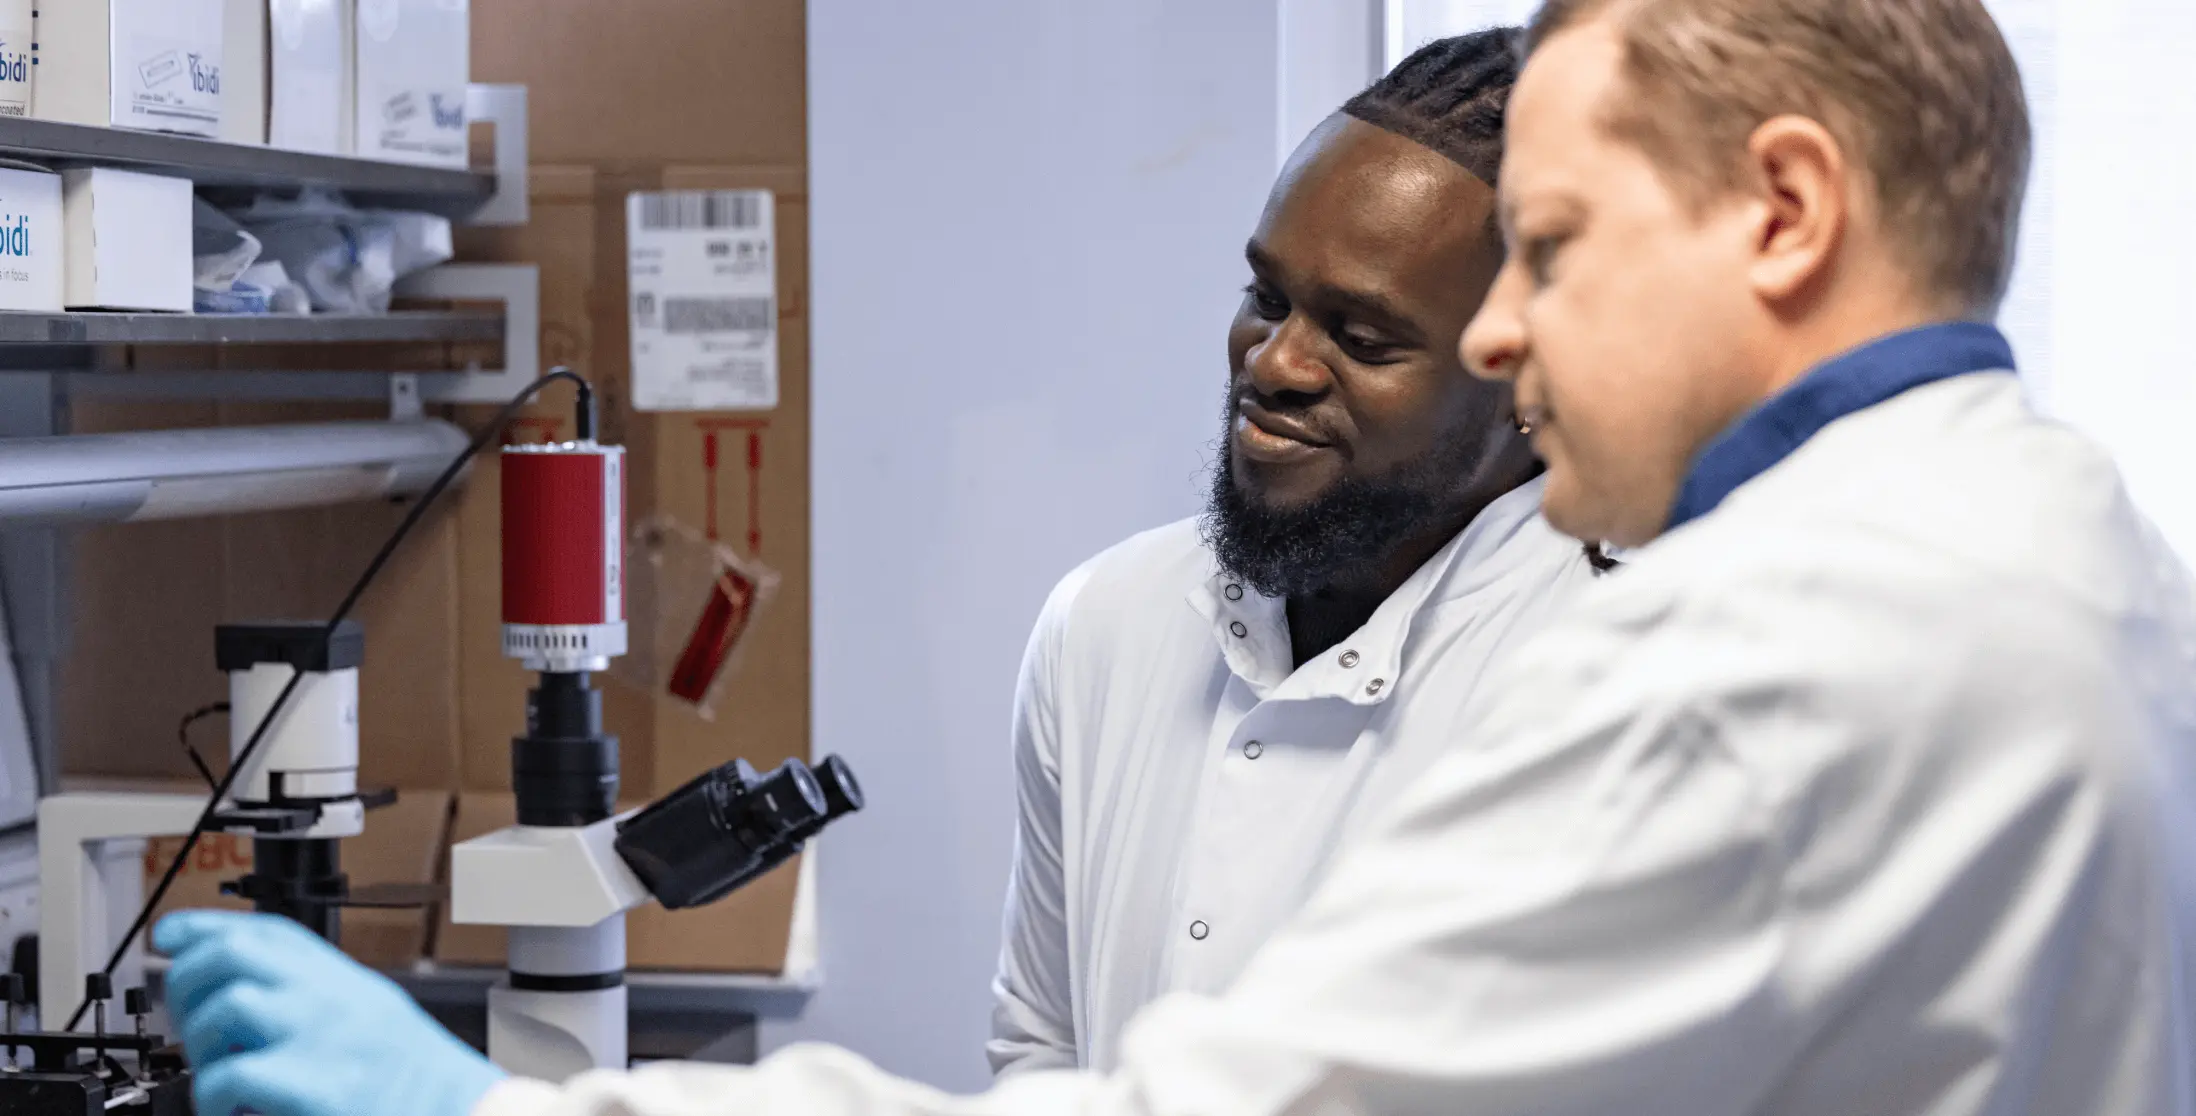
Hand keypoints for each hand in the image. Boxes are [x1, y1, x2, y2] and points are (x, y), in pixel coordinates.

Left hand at [155, 911, 506, 1115]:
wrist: (459, 1113)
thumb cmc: (413, 1081)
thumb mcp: (372, 1018)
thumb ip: (318, 999)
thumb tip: (249, 994)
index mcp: (346, 982)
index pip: (267, 932)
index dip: (208, 927)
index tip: (170, 935)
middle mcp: (331, 998)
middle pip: (235, 955)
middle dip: (190, 980)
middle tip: (187, 1020)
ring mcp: (322, 1037)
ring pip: (228, 1004)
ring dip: (201, 1040)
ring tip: (216, 1069)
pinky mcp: (313, 1086)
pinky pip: (230, 1076)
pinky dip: (213, 1095)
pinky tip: (229, 1107)